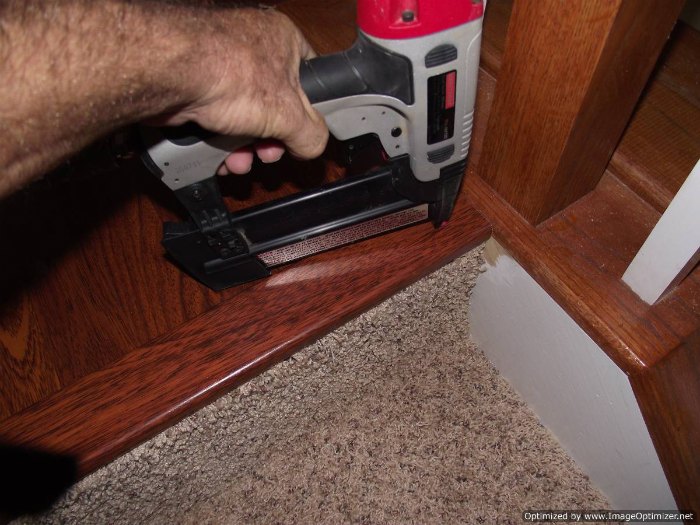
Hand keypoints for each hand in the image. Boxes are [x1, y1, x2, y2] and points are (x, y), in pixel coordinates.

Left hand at [156, 8, 328, 174]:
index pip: (309, 78)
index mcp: (283, 39)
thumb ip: (312, 135)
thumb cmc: (229, 72)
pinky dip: (218, 141)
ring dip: (243, 147)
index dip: (309, 113)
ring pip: (242, 115)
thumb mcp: (290, 115)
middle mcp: (250, 45)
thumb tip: (314, 146)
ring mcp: (219, 63)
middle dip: (270, 140)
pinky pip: (216, 119)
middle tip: (267, 154)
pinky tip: (219, 155)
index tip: (302, 136)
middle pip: (273, 105)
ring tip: (240, 161)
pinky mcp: (194, 82)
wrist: (168, 72)